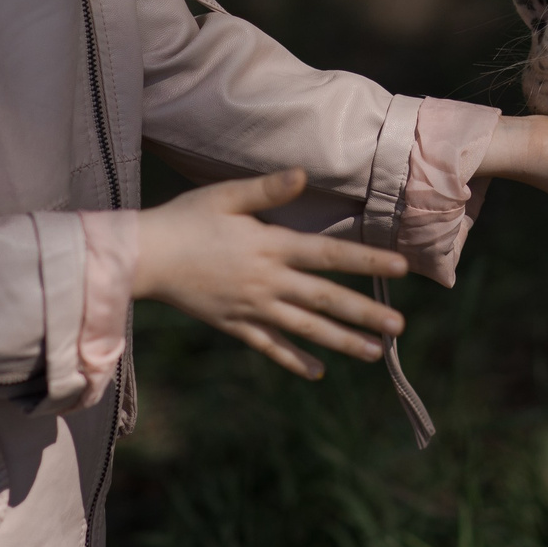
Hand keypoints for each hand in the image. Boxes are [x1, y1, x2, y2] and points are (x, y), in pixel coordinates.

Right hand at [132, 169, 408, 379]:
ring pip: (306, 329)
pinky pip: (270, 346)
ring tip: (374, 354)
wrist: (145, 258)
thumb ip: (267, 189)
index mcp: (272, 246)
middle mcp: (269, 282)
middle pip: (326, 300)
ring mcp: (253, 307)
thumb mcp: (226, 195)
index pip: (331, 255)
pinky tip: (316, 372)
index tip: (402, 268)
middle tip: (400, 327)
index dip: (368, 261)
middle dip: (366, 314)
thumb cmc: (186, 219)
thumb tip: (303, 174)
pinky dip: (294, 359)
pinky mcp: (234, 325)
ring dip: (341, 342)